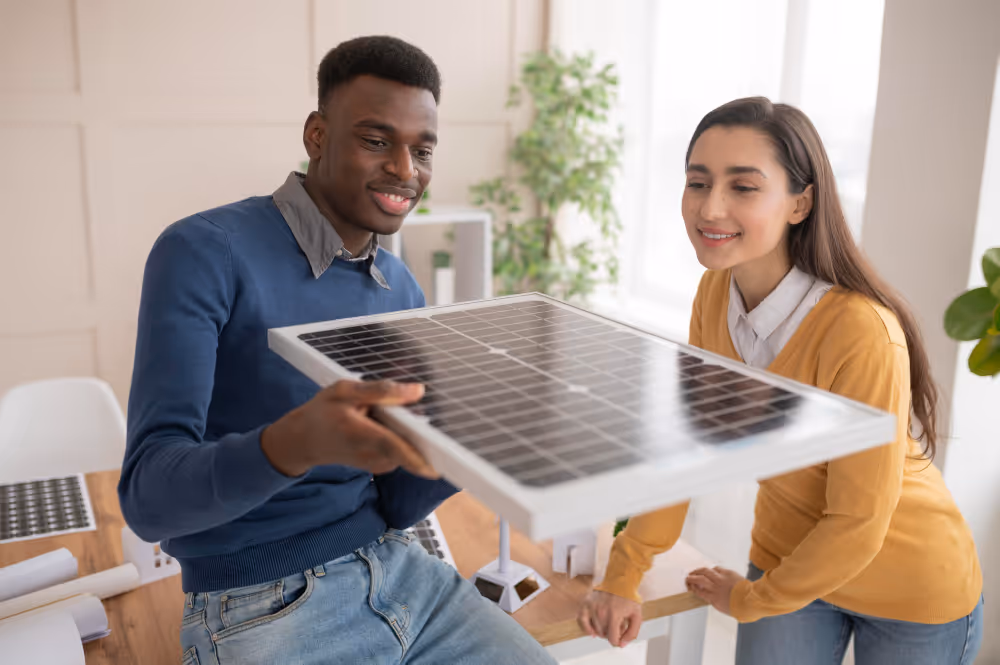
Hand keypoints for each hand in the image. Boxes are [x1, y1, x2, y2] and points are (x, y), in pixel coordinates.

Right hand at [261, 380, 437, 478]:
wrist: (303, 440)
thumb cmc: (323, 412)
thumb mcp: (345, 391)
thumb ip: (382, 391)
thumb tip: (419, 391)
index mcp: (364, 435)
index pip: (399, 448)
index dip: (422, 455)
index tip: (447, 459)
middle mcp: (374, 456)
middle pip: (410, 446)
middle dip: (421, 429)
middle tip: (412, 409)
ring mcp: (379, 464)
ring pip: (407, 447)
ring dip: (408, 431)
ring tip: (386, 412)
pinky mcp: (382, 465)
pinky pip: (401, 450)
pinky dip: (401, 436)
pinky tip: (384, 422)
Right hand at [577, 590, 642, 647]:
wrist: (619, 580)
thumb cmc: (628, 597)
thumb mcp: (636, 616)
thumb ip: (631, 633)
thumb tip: (622, 644)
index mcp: (614, 614)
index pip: (612, 638)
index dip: (617, 641)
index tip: (620, 638)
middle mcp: (601, 612)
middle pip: (604, 635)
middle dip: (611, 633)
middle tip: (617, 626)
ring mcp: (592, 607)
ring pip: (594, 630)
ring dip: (602, 631)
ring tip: (609, 623)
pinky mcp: (585, 604)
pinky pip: (581, 621)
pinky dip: (585, 628)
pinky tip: (592, 631)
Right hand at [686, 566, 743, 615]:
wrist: (751, 600)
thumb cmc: (740, 608)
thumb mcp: (723, 608)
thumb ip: (714, 601)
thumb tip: (708, 597)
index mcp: (714, 598)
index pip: (699, 591)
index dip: (692, 588)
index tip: (689, 586)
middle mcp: (715, 587)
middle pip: (699, 579)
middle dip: (692, 578)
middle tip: (688, 577)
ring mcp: (721, 579)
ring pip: (706, 571)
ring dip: (698, 571)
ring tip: (695, 571)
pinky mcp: (728, 573)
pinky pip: (717, 569)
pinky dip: (712, 569)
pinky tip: (710, 570)